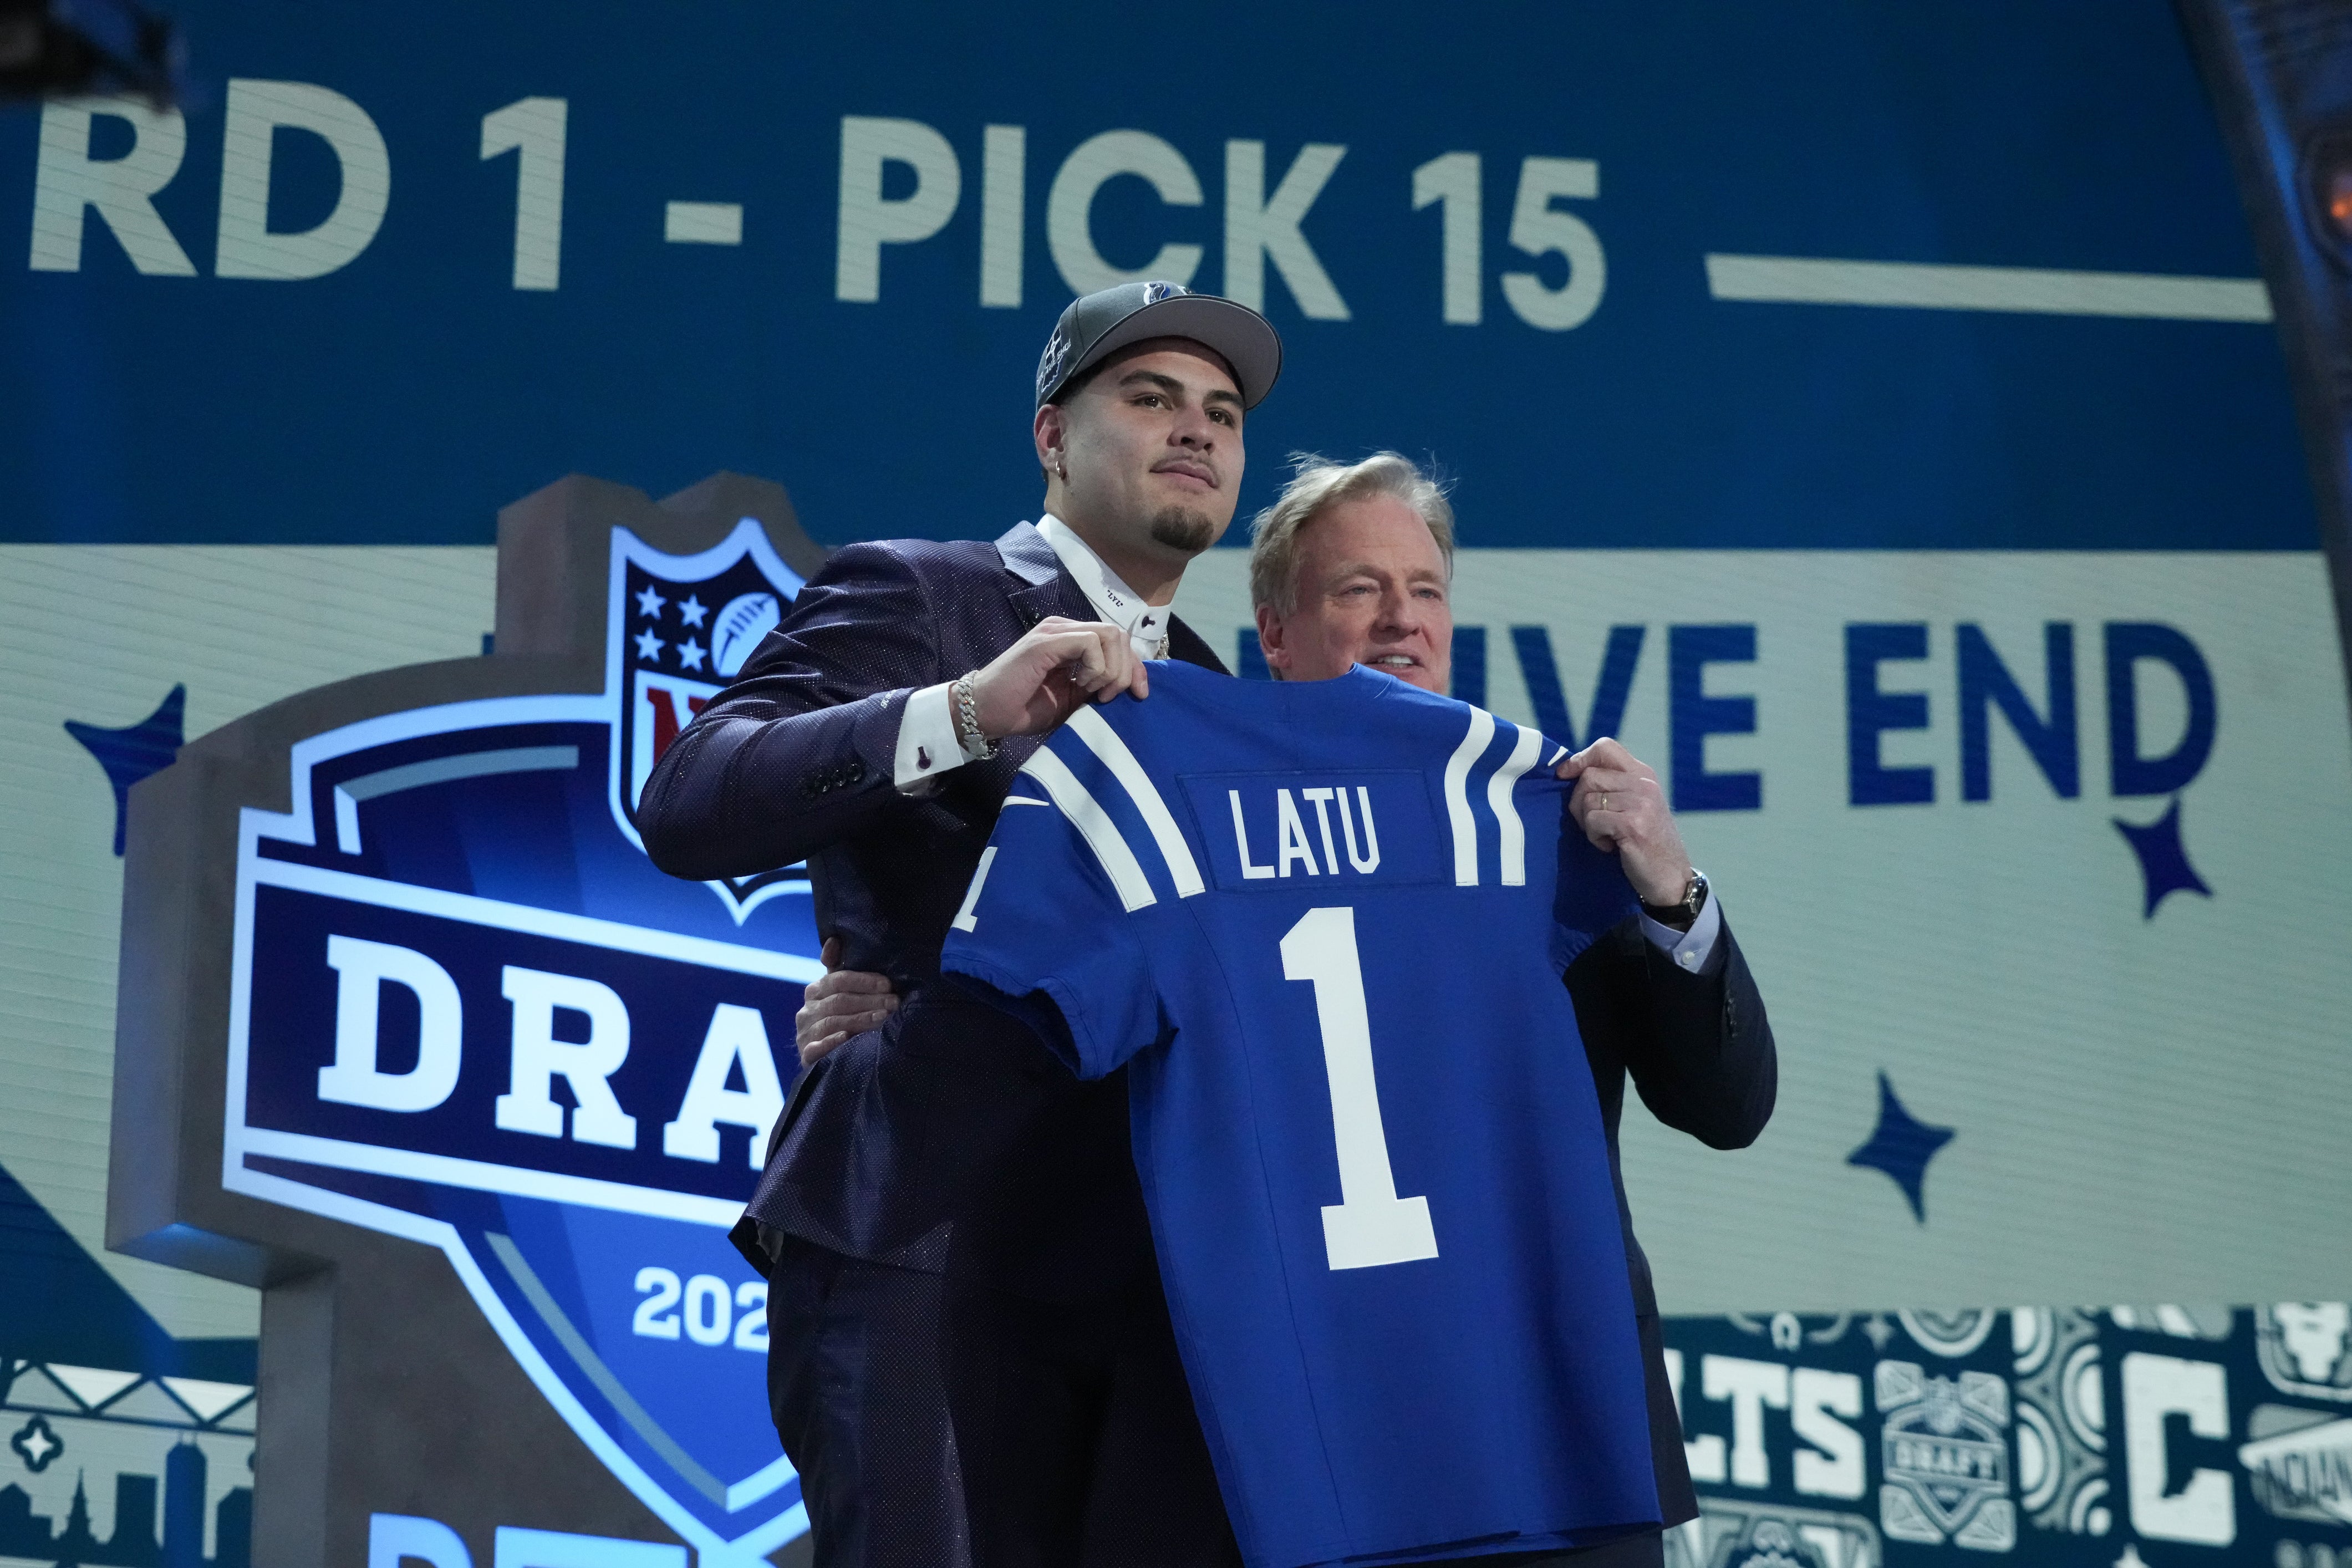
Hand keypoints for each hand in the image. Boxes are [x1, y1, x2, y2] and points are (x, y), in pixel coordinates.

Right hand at [795, 936, 898, 1067]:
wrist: (826, 1055)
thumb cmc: (841, 1017)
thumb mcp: (840, 991)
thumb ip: (838, 967)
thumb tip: (834, 939)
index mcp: (815, 990)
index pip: (838, 979)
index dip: (864, 980)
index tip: (888, 984)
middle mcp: (807, 1010)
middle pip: (840, 1001)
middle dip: (870, 1001)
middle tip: (894, 1002)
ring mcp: (805, 1033)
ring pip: (833, 1022)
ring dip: (860, 1019)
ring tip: (884, 1018)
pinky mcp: (806, 1055)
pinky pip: (816, 1048)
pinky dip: (831, 1042)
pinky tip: (847, 1039)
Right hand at [966, 617, 1147, 738]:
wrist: (985, 712)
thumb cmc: (1023, 708)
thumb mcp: (1072, 700)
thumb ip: (1097, 688)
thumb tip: (1128, 688)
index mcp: (1072, 641)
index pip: (1118, 642)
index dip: (1136, 668)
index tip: (1140, 695)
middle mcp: (1065, 630)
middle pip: (1119, 636)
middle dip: (1127, 670)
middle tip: (1110, 697)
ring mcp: (1056, 632)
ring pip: (1110, 635)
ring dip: (1112, 669)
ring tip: (1094, 692)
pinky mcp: (1047, 641)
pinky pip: (1090, 643)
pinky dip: (1097, 668)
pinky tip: (1082, 685)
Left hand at [1558, 738, 1694, 907]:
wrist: (1671, 877)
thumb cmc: (1646, 843)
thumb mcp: (1634, 805)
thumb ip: (1612, 786)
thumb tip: (1569, 771)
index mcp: (1643, 774)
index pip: (1605, 747)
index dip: (1579, 758)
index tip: (1565, 775)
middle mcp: (1644, 783)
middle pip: (1589, 776)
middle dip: (1578, 802)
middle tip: (1592, 823)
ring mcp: (1641, 802)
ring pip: (1588, 800)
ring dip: (1588, 824)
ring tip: (1607, 837)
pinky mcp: (1633, 823)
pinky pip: (1593, 821)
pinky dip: (1595, 838)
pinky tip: (1611, 847)